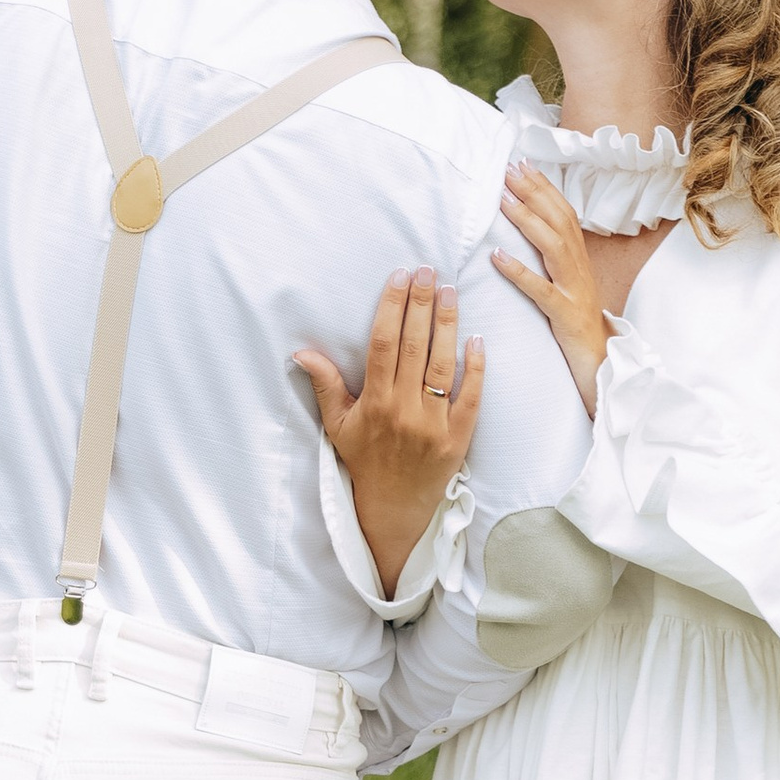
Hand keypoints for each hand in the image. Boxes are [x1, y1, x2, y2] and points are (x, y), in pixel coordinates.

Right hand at [294, 271, 485, 596]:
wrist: (393, 508)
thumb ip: (325, 386)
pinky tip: (477, 339)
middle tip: (428, 270)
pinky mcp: (458, 439)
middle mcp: (403, 411)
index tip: (399, 277)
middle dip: (420, 305)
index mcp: (373, 404)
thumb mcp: (337, 426)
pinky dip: (475, 368)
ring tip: (450, 292)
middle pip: (413, 347)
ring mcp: (433, 425)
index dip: (391, 307)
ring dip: (447, 325)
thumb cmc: (364, 462)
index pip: (382, 345)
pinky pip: (471, 398)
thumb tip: (302, 351)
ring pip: (442, 365)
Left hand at [494, 164, 607, 413]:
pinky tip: (497, 257)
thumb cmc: (577, 321)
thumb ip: (552, 254)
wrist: (601, 361)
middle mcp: (579, 267)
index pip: (562, 212)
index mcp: (578, 257)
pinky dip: (519, 272)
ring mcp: (574, 290)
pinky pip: (540, 291)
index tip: (521, 163)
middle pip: (558, 220)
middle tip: (508, 169)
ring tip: (502, 200)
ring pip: (552, 247)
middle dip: (533, 192)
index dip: (543, 186)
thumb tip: (532, 225)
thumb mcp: (567, 281)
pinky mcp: (564, 314)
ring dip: (526, 220)